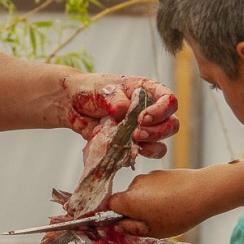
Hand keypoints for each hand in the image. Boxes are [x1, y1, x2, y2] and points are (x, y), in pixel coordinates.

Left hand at [64, 74, 178, 158]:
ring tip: (134, 141)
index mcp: (147, 90)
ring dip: (152, 144)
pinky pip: (147, 152)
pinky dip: (141, 154)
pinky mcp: (133, 143)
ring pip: (163, 140)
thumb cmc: (90, 90)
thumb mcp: (101, 90)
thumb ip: (114, 99)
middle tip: (137, 133)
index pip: (169, 100)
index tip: (142, 117)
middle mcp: (150, 109)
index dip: (161, 111)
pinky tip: (130, 151)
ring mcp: (143, 128)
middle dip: (158, 131)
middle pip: (171, 123)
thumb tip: (123, 111)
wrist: (72, 105)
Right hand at [107, 168, 217, 238]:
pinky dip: (159, 194)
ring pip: (141, 192)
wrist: (202, 191)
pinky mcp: (161, 173)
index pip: (110, 205)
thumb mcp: (153, 231)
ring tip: (167, 212)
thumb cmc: (177, 215)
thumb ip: (133, 229)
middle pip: (126, 199)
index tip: (129, 223)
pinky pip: (153, 186)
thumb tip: (120, 225)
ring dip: (148, 202)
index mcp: (129, 200)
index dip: (117, 216)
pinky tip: (174, 201)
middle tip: (152, 222)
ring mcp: (148, 176)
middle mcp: (135, 184)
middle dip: (135, 210)